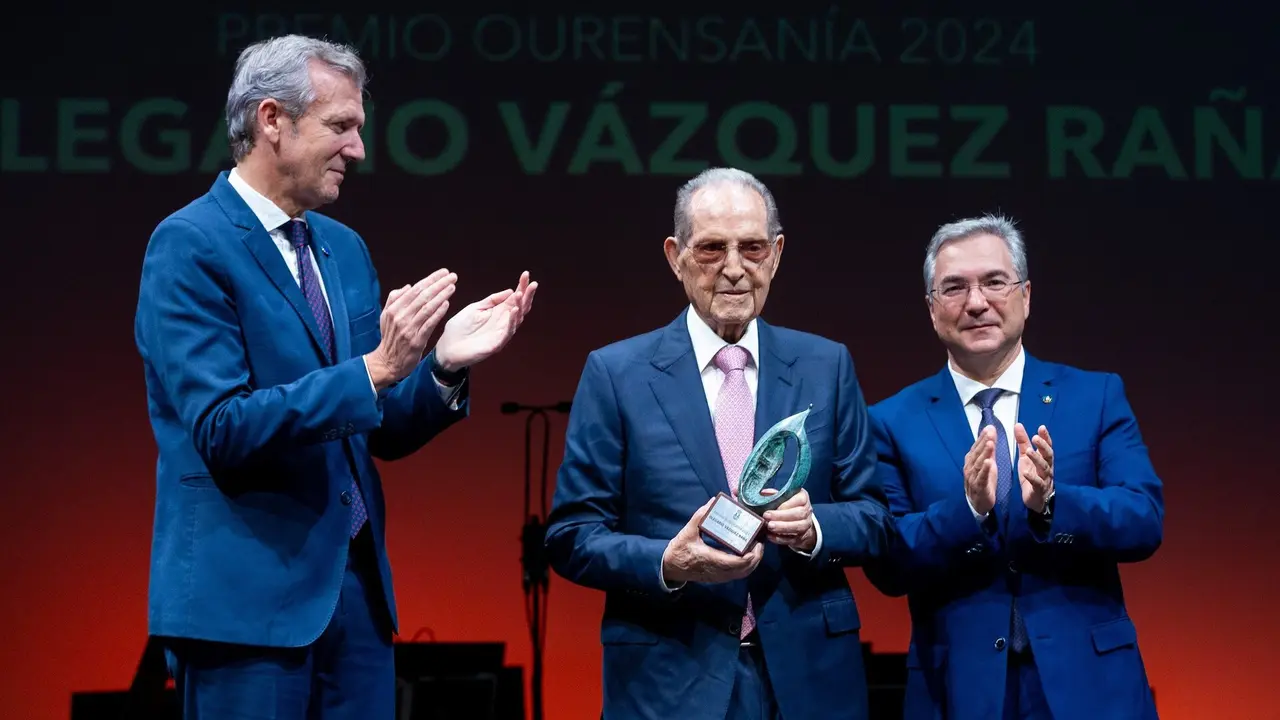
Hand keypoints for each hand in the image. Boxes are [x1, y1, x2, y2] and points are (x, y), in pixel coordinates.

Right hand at [365, 269, 456, 388]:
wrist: (388, 362)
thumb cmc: (390, 337)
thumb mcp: (386, 316)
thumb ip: (394, 299)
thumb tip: (408, 286)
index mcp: (394, 309)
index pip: (415, 289)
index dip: (430, 279)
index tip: (443, 272)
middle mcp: (400, 317)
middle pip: (423, 296)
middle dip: (439, 284)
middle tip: (452, 276)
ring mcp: (408, 329)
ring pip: (427, 308)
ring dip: (441, 295)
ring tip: (452, 286)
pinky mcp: (416, 341)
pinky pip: (429, 324)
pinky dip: (438, 313)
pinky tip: (446, 304)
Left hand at [434, 271, 538, 370]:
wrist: (447, 348)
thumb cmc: (460, 328)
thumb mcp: (475, 308)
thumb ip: (491, 300)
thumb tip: (510, 290)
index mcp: (498, 312)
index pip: (514, 298)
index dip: (521, 287)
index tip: (526, 274)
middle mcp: (503, 322)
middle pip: (520, 308)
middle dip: (527, 295)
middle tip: (533, 283)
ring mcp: (501, 334)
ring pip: (516, 320)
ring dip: (520, 306)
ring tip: (520, 294)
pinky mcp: (496, 344)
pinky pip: (507, 333)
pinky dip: (511, 322)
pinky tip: (514, 311)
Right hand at [661, 497, 763, 585]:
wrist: (670, 567)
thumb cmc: (679, 549)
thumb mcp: (688, 531)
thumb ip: (700, 516)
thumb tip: (713, 502)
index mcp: (712, 559)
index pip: (738, 562)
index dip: (752, 554)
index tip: (757, 541)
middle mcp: (719, 571)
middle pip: (746, 569)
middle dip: (757, 556)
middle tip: (760, 541)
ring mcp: (720, 576)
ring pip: (743, 573)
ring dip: (753, 561)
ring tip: (756, 546)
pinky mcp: (719, 577)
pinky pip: (738, 574)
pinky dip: (746, 565)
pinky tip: (747, 553)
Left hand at [760, 488, 816, 551]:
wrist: (798, 521)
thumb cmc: (787, 505)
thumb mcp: (783, 497)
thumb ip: (774, 494)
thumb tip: (763, 493)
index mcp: (803, 498)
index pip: (799, 500)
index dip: (786, 504)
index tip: (773, 506)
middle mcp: (807, 511)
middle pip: (798, 514)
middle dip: (781, 516)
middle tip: (767, 517)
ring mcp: (805, 525)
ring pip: (797, 527)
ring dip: (782, 527)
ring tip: (769, 526)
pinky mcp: (800, 537)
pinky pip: (792, 539)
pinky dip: (780, 539)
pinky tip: (770, 536)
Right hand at [964, 426, 998, 514]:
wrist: (978, 503)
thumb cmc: (983, 482)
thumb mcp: (988, 465)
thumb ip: (989, 451)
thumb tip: (991, 434)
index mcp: (971, 461)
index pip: (977, 447)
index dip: (983, 437)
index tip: (990, 428)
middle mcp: (970, 467)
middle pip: (977, 453)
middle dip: (983, 442)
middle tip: (990, 432)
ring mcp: (973, 477)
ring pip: (978, 463)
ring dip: (984, 453)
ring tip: (990, 443)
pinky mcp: (979, 486)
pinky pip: (981, 477)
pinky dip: (984, 469)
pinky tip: (989, 462)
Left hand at [1015, 424, 1053, 513]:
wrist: (1035, 499)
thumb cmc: (1032, 475)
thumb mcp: (1025, 457)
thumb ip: (1023, 442)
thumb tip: (1018, 424)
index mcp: (1044, 459)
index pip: (1047, 446)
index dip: (1045, 437)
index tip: (1041, 428)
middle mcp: (1047, 467)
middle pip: (1048, 455)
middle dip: (1043, 446)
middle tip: (1035, 438)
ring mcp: (1045, 478)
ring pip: (1044, 468)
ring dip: (1037, 459)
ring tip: (1028, 452)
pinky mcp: (1039, 489)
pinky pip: (1037, 483)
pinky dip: (1032, 478)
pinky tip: (1025, 473)